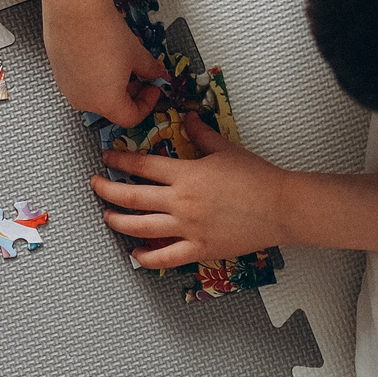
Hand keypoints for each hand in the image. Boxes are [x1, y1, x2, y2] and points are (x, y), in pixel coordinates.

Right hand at [42, 0, 163, 124]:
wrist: (75, 10)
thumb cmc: (103, 32)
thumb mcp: (137, 53)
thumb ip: (150, 69)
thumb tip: (156, 73)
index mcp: (106, 103)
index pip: (131, 117)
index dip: (147, 104)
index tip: (152, 88)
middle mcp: (83, 100)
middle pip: (112, 107)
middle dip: (130, 92)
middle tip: (140, 75)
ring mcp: (67, 87)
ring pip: (95, 94)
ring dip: (111, 84)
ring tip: (120, 61)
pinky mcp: (58, 73)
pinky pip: (80, 81)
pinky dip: (94, 74)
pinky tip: (101, 54)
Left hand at [91, 113, 293, 265]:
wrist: (281, 207)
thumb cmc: (257, 177)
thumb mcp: (226, 149)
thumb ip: (201, 134)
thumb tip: (187, 118)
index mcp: (186, 174)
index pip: (142, 166)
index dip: (120, 161)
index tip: (107, 159)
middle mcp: (181, 202)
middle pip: (132, 197)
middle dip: (107, 190)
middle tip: (96, 185)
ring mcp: (188, 228)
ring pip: (141, 228)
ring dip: (118, 222)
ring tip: (107, 216)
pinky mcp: (199, 249)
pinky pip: (165, 258)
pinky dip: (146, 259)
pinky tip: (135, 255)